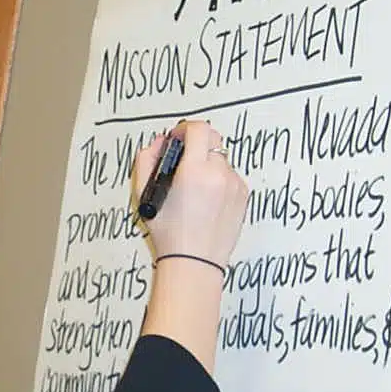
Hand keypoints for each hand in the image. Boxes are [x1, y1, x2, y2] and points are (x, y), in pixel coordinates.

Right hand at [132, 119, 248, 265]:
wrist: (194, 262)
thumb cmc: (170, 234)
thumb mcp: (147, 195)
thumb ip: (147, 161)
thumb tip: (159, 144)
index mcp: (195, 171)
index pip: (198, 129)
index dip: (185, 129)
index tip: (178, 138)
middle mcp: (219, 174)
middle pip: (212, 140)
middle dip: (197, 144)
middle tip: (184, 161)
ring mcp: (235, 185)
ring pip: (221, 160)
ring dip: (207, 165)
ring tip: (194, 189)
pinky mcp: (243, 196)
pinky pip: (230, 177)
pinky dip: (218, 181)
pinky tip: (206, 201)